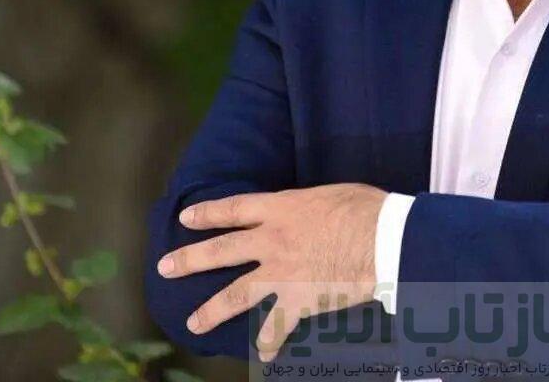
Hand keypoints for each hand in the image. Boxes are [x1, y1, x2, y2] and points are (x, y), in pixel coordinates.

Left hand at [155, 182, 386, 361]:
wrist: (383, 240)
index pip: (234, 209)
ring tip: (193, 323)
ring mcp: (282, 274)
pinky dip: (269, 342)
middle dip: (190, 259)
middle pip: (221, 251)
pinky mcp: (298, 301)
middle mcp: (272, 241)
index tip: (186, 218)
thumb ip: (307, 205)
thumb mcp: (330, 194)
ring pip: (236, 295)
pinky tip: (263, 354)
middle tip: (165, 267)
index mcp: (281, 208)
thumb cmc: (366, 209)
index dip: (207, 213)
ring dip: (212, 310)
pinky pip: (277, 327)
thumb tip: (308, 210)